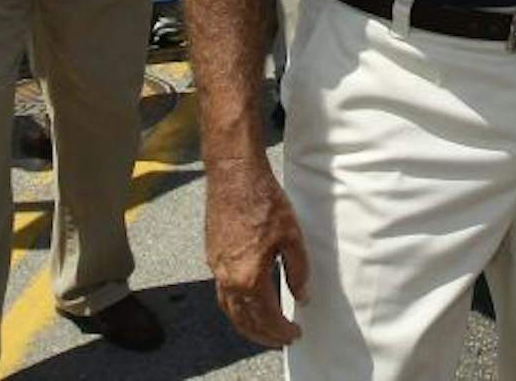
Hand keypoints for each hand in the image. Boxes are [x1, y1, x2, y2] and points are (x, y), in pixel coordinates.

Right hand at [205, 156, 309, 346]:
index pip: (266, 318)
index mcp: (249, 277)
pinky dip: (236, 306)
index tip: (294, 334)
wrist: (234, 175)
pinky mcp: (213, 256)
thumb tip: (302, 295)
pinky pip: (222, 293)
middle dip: (263, 335)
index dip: (281, 331)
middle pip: (243, 321)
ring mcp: (216, 268)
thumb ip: (298, 271)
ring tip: (265, 328)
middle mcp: (228, 278)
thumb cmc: (264, 200)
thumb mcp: (292, 236)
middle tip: (280, 339)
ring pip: (229, 309)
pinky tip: (248, 300)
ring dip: (247, 324)